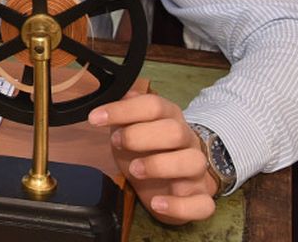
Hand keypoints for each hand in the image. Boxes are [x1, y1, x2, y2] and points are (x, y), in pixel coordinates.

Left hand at [90, 91, 216, 224]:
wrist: (171, 182)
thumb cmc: (148, 151)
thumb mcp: (130, 128)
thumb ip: (124, 111)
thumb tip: (116, 92)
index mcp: (170, 119)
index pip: (153, 105)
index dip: (123, 110)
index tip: (96, 118)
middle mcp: (188, 141)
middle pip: (174, 131)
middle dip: (141, 136)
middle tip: (118, 143)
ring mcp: (197, 171)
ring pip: (193, 162)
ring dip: (160, 165)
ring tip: (135, 169)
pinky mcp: (200, 198)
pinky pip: (202, 204)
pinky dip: (178, 205)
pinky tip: (157, 203)